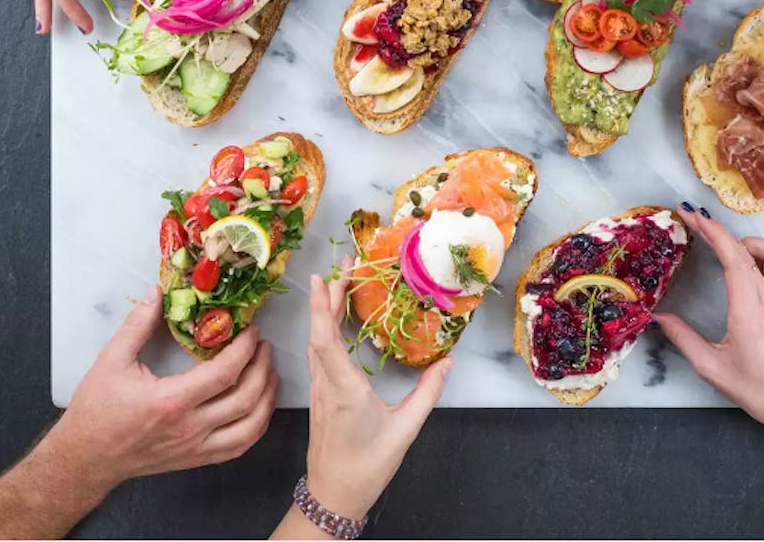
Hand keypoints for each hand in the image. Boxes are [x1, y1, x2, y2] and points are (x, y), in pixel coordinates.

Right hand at [38, 287, 277, 491]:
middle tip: (265, 346)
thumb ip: (137, 325)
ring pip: (250, 427)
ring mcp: (196, 448)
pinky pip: (239, 447)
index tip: (252, 331)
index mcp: (171, 401)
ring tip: (271, 372)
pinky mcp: (197, 460)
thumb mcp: (111, 361)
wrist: (86, 458)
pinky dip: (257, 425)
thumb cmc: (96, 411)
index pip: (224, 374)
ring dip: (268, 398)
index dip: (245, 349)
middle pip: (246, 398)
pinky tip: (260, 406)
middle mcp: (189, 428)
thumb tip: (158, 293)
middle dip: (263, 368)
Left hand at [303, 271, 451, 518]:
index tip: (322, 278)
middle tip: (340, 267)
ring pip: (316, 343)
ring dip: (323, 313)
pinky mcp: (319, 397)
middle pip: (319, 333)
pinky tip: (332, 325)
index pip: (326, 340)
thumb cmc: (368, 466)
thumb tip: (447, 362)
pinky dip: (324, 332)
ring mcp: (319, 391)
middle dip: (325, 297)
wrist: (334, 496)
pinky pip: (318, 356)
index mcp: (345, 389)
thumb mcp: (405, 430)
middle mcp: (326, 385)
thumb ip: (427, 393)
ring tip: (336, 286)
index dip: (321, 307)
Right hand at [654, 206, 763, 442]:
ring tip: (724, 249)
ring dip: (747, 242)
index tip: (691, 215)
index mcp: (749, 311)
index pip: (734, 258)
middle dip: (718, 230)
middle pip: (748, 249)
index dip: (712, 232)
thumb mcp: (711, 367)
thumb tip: (658, 317)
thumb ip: (682, 338)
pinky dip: (762, 255)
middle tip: (693, 219)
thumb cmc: (757, 388)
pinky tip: (744, 267)